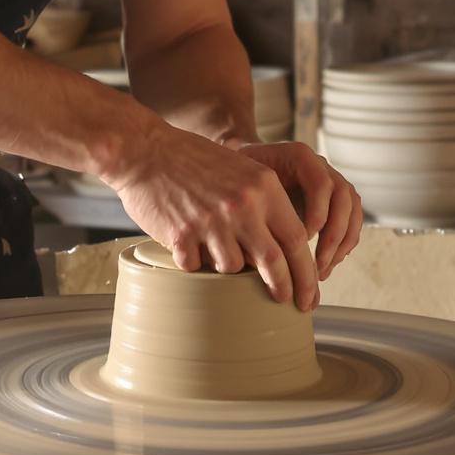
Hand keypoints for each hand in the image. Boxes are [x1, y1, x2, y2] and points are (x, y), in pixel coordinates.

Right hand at [101, 126, 352, 310]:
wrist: (144, 150)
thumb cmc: (193, 160)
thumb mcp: (242, 170)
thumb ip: (264, 205)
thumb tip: (282, 253)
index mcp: (263, 187)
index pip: (297, 239)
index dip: (306, 272)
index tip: (310, 292)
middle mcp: (243, 205)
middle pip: (275, 262)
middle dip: (285, 289)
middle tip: (291, 304)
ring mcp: (212, 221)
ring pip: (234, 267)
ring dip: (227, 265)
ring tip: (212, 244)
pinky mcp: (182, 235)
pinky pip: (198, 266)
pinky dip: (195, 261)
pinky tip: (187, 242)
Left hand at [230, 140, 362, 282]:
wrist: (245, 170)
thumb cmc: (240, 180)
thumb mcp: (241, 185)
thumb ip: (252, 205)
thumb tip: (258, 246)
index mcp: (300, 156)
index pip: (321, 183)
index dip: (317, 213)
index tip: (302, 239)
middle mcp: (321, 166)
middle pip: (344, 197)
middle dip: (333, 235)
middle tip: (315, 264)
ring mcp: (332, 182)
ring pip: (353, 210)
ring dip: (342, 243)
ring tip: (322, 270)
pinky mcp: (335, 201)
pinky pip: (352, 221)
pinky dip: (344, 245)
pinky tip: (326, 264)